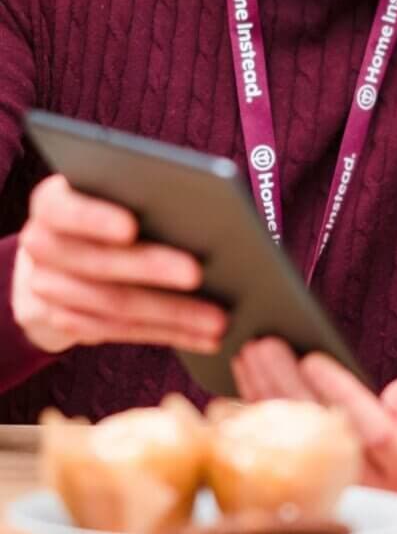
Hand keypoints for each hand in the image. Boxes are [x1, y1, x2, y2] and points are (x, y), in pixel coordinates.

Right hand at [13, 174, 226, 355]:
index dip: (95, 219)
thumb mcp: (110, 197)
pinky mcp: (65, 323)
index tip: (131, 227)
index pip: (64, 208)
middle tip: (197, 273)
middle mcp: (41, 245)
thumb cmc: (104, 213)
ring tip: (218, 318)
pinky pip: (121, 332)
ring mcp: (47, 288)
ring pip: (115, 306)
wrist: (54, 260)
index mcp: (51, 203)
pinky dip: (169, 334)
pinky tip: (205, 336)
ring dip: (172, 314)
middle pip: (98, 262)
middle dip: (151, 269)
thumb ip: (139, 197)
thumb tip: (201, 209)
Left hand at [232, 338, 396, 496]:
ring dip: (265, 394)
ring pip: (290, 441)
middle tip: (265, 345)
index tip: (313, 359)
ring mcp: (333, 490)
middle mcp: (367, 489)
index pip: (373, 432)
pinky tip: (241, 381)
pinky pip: (275, 447)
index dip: (340, 393)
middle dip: (288, 386)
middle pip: (318, 435)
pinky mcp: (306, 481)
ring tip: (249, 352)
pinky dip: (256, 411)